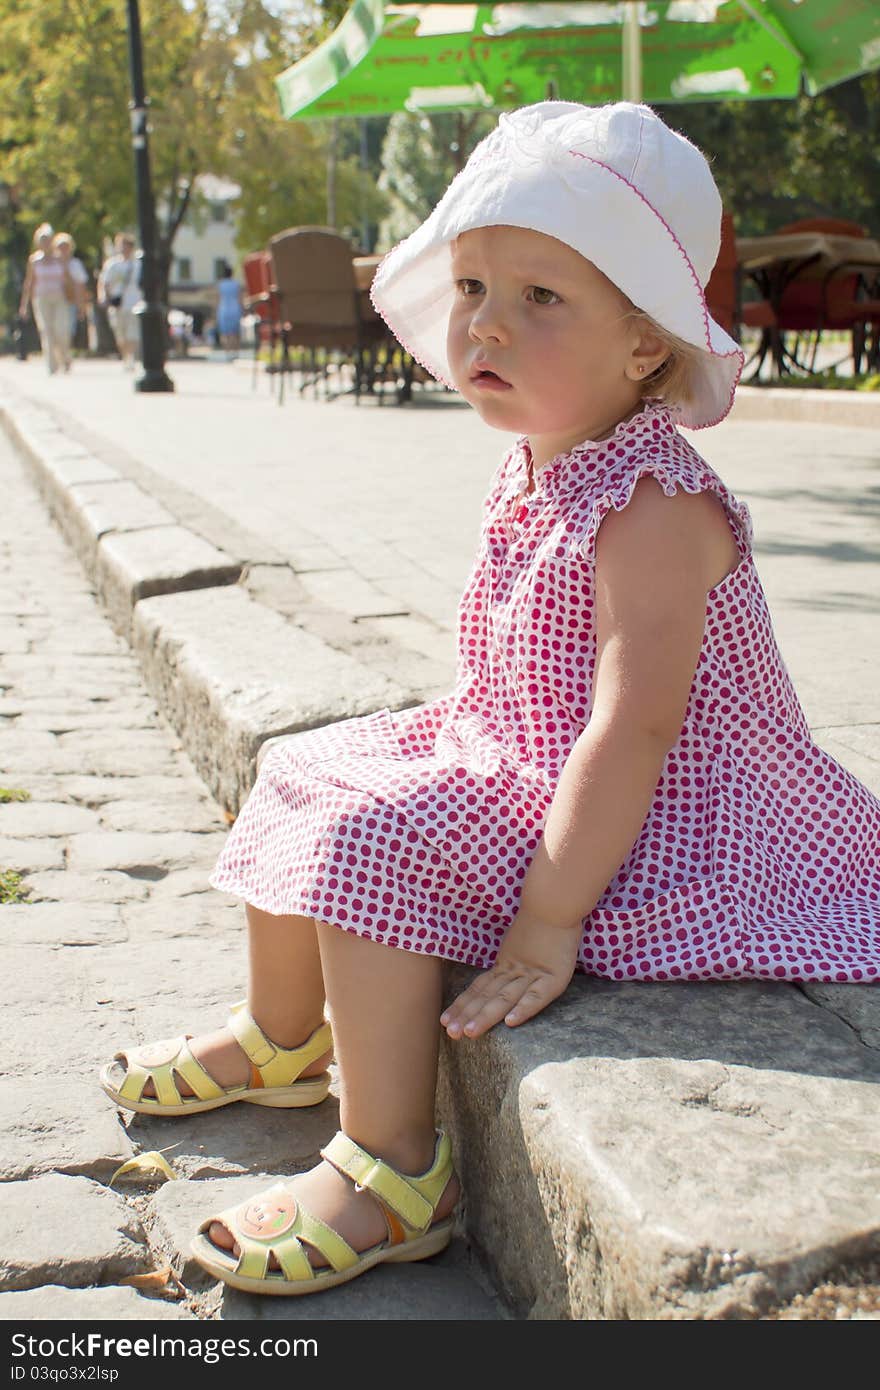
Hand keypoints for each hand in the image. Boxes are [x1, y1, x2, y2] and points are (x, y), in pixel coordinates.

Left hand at [440, 910, 580, 1039]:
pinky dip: (523, 1008)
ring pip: (505, 998)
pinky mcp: (553, 978)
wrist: (556, 902)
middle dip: (468, 1015)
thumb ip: (510, 959)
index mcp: (505, 964)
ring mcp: (532, 975)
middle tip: (451, 1033)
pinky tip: (510, 1022)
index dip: (462, 1005)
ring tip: (471, 1032)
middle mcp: (514, 971)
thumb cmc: (542, 920)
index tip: (445, 1021)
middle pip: (487, 996)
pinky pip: (537, 996)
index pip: (479, 988)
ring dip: (487, 1015)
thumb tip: (498, 972)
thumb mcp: (520, 942)